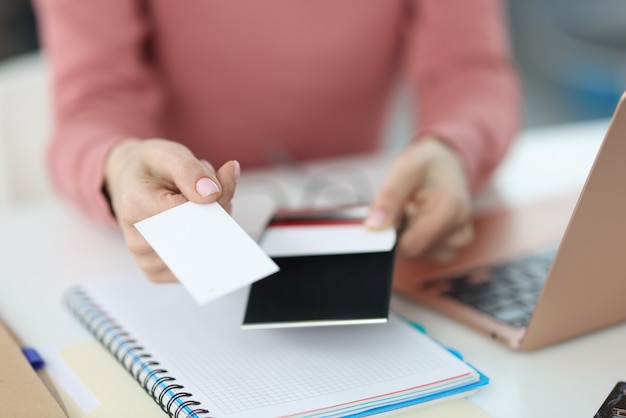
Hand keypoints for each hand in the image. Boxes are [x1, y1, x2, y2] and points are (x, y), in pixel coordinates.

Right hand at [104, 138, 239, 281]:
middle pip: (196, 235)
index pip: (186, 211)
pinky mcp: (155, 272)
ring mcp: (145, 259)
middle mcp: (136, 237)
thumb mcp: (169, 155)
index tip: (219, 185)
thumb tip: (213, 193)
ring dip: (212, 227)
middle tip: (211, 192)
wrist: (129, 182)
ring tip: (197, 205)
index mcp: (134, 203)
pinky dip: (204, 243)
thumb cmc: (151, 169)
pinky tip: (196, 223)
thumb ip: (191, 171)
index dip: (212, 200)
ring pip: (199, 251)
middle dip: (216, 213)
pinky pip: (194, 264)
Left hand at [366, 137, 473, 262]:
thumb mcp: (404, 170)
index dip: (392, 233)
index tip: (394, 211)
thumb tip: (374, 227)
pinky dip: (416, 239)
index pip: (411, 244)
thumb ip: (388, 198)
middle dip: (401, 230)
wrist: (446, 166)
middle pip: (412, 250)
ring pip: (416, 254)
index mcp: (451, 210)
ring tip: (415, 210)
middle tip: (407, 205)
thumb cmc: (426, 166)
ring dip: (408, 234)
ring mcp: (458, 243)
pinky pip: (423, 254)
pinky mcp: (452, 249)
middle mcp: (461, 232)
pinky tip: (420, 220)